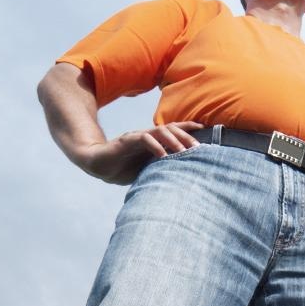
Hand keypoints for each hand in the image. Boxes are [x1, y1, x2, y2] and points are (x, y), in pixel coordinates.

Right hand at [88, 121, 202, 184]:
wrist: (98, 165)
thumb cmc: (124, 169)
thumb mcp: (147, 170)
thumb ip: (162, 168)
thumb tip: (184, 176)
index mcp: (154, 141)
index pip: (174, 130)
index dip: (189, 128)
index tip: (206, 130)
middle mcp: (147, 136)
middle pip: (171, 129)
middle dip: (186, 136)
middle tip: (199, 147)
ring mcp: (137, 137)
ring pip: (159, 131)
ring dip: (173, 140)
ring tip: (184, 151)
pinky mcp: (126, 141)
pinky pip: (143, 139)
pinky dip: (155, 146)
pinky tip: (163, 156)